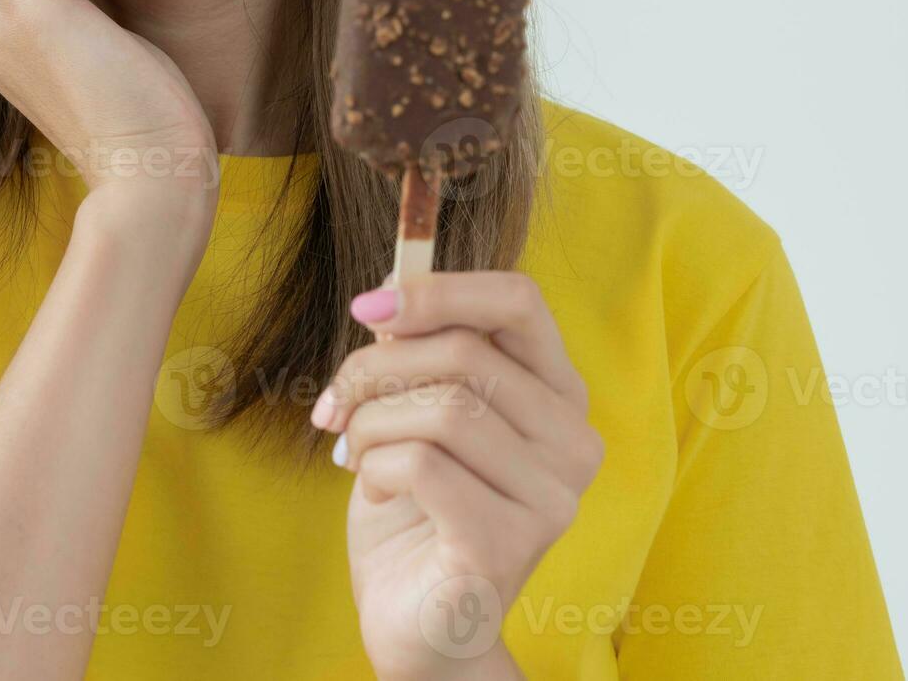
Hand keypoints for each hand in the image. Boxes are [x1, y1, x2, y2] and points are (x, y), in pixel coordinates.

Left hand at [310, 272, 602, 680]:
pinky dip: (374, 469)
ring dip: (371, 424)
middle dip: (374, 368)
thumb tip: (392, 287)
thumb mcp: (415, 410)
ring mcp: (552, 498)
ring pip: (443, 408)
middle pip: (466, 351)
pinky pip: (423, 465)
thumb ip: (418, 350)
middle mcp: (574, 442)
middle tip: (334, 404)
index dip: (438, 289)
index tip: (367, 305)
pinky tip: (371, 492)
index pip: (519, 300)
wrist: (416, 620)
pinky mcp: (508, 544)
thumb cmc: (415, 508)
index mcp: (558, 395)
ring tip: (354, 454)